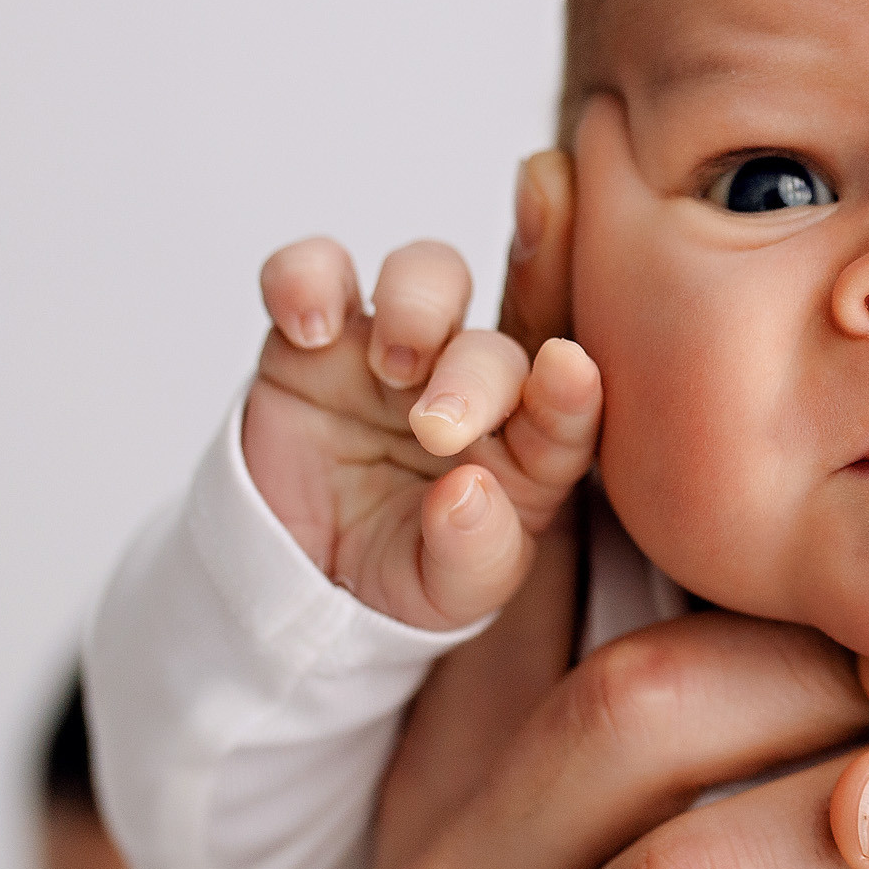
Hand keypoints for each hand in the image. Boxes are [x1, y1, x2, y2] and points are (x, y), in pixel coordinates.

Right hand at [245, 219, 599, 631]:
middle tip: (438, 427)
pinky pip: (312, 274)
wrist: (299, 575)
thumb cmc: (401, 572)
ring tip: (391, 364)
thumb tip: (466, 493)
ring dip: (416, 302)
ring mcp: (394, 350)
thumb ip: (472, 554)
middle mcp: (470, 383)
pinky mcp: (313, 337)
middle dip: (472, 377)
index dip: (569, 388)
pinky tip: (305, 326)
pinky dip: (306, 278)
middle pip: (490, 346)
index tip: (569, 372)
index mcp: (526, 445)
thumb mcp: (445, 594)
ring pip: (426, 275)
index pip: (565, 406)